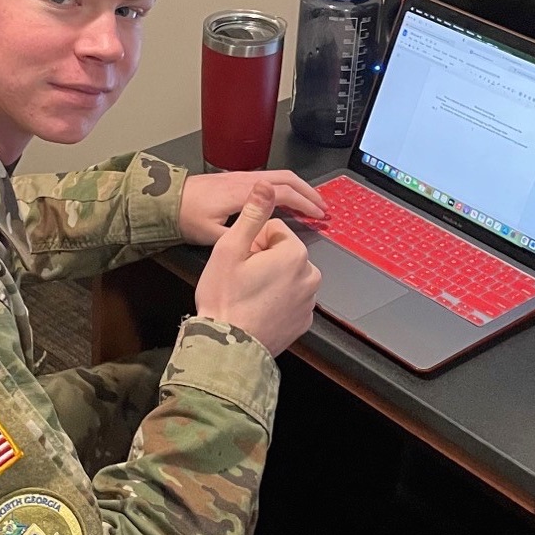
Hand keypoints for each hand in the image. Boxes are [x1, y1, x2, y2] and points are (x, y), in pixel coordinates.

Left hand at [179, 170, 326, 245]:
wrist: (166, 199)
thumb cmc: (186, 215)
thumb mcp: (211, 233)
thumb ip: (238, 237)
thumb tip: (261, 243)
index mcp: (243, 193)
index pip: (284, 194)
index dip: (305, 204)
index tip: (319, 215)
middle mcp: (246, 180)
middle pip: (288, 179)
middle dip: (309, 192)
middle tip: (324, 208)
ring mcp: (242, 177)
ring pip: (280, 177)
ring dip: (299, 188)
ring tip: (312, 203)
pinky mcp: (237, 180)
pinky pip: (270, 179)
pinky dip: (286, 188)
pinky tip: (288, 200)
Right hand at [194, 181, 321, 356]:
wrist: (228, 347)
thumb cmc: (225, 300)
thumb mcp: (231, 249)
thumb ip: (253, 214)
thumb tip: (265, 186)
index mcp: (294, 254)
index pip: (275, 230)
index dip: (252, 242)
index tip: (240, 260)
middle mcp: (310, 276)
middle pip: (284, 253)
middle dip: (265, 261)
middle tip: (241, 279)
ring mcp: (309, 302)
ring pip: (288, 276)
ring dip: (272, 280)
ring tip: (248, 296)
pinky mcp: (304, 322)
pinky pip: (291, 300)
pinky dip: (278, 302)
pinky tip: (258, 309)